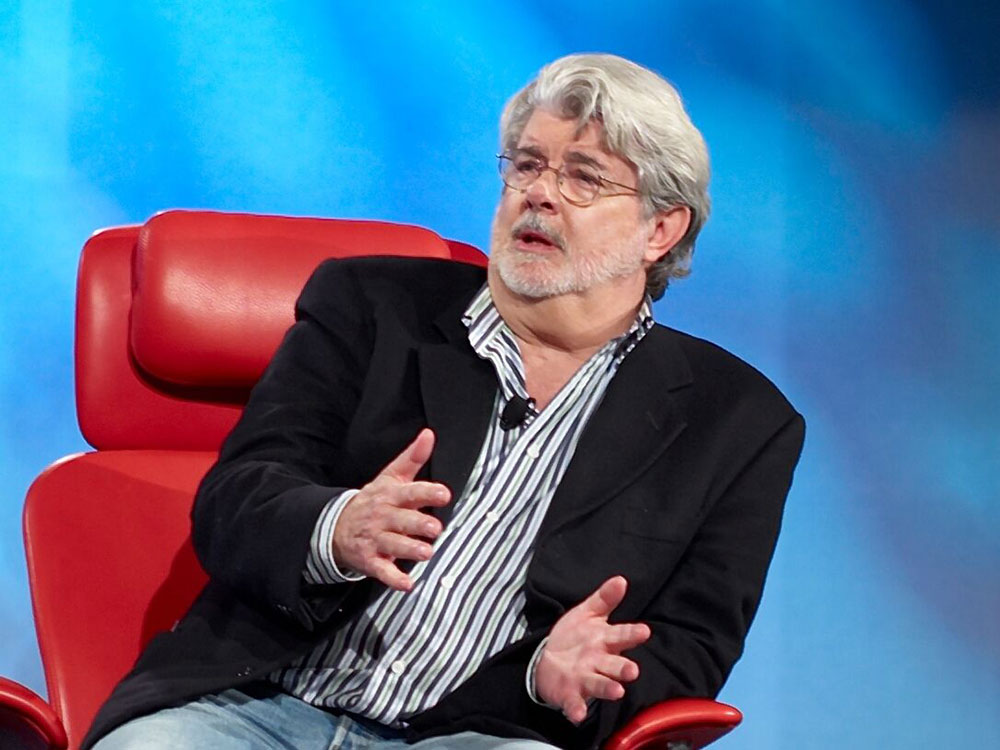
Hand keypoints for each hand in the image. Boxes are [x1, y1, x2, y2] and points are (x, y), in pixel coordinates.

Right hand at [332, 428, 449, 590]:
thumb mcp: (391, 476)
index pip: (410, 492)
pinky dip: (394, 579)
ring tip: (425, 552)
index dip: (427, 492)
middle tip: (434, 528)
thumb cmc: (374, 501)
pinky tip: (407, 584)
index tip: (443, 493)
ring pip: (393, 545)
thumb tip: (429, 435)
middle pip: (402, 520)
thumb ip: (413, 458)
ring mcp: (375, 539)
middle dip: (418, 524)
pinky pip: (382, 571)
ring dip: (409, 549)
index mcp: (391, 495)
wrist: (336, 525)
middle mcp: (383, 517)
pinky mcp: (369, 560)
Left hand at [535, 576, 650, 723]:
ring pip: (599, 685)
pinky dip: (576, 709)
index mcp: (604, 641)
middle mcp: (599, 662)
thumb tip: (621, 579)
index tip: (644, 631)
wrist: (547, 659)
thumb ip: (604, 599)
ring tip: (617, 692)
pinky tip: (577, 714)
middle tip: (632, 670)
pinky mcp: (570, 694)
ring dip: (608, 689)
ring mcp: (585, 679)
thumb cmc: (575, 637)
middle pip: (614, 665)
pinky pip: (574, 703)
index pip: (621, 636)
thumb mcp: (587, 614)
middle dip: (623, 668)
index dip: (632, 634)